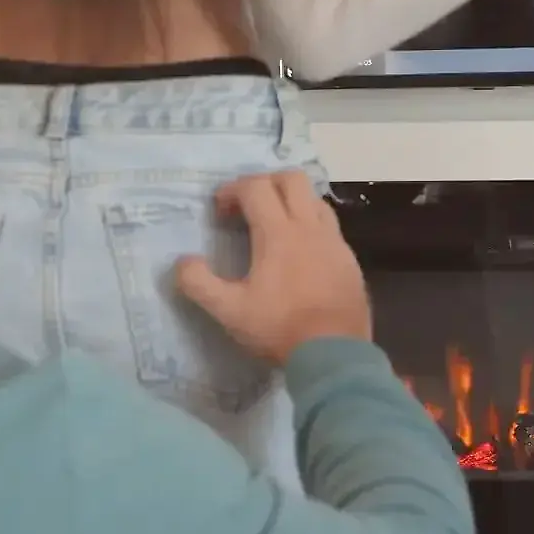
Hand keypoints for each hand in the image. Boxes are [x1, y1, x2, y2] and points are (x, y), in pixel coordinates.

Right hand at [175, 171, 372, 365]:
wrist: (335, 355)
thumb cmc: (280, 329)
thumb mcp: (229, 311)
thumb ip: (199, 283)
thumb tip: (183, 261)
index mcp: (279, 233)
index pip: (256, 187)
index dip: (233, 189)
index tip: (220, 210)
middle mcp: (310, 228)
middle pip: (292, 179)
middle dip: (266, 182)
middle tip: (248, 206)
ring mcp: (335, 242)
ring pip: (315, 200)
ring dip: (292, 202)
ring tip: (274, 227)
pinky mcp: (349, 260)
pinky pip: (329, 228)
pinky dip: (310, 227)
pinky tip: (301, 255)